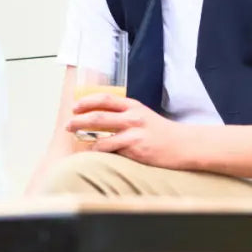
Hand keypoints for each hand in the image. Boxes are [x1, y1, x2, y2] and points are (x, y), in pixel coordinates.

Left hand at [68, 93, 195, 169]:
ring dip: (84, 137)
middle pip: (98, 115)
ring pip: (101, 134)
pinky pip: (111, 149)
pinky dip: (99, 151)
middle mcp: (132, 116)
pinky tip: (93, 153)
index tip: (74, 106)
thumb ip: (124, 114)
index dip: (86, 101)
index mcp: (133, 106)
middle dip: (78, 120)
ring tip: (76, 139)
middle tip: (68, 124)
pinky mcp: (136, 148)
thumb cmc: (161, 132)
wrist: (184, 145)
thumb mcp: (143, 115)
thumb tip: (99, 116)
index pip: (105, 98)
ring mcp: (134, 132)